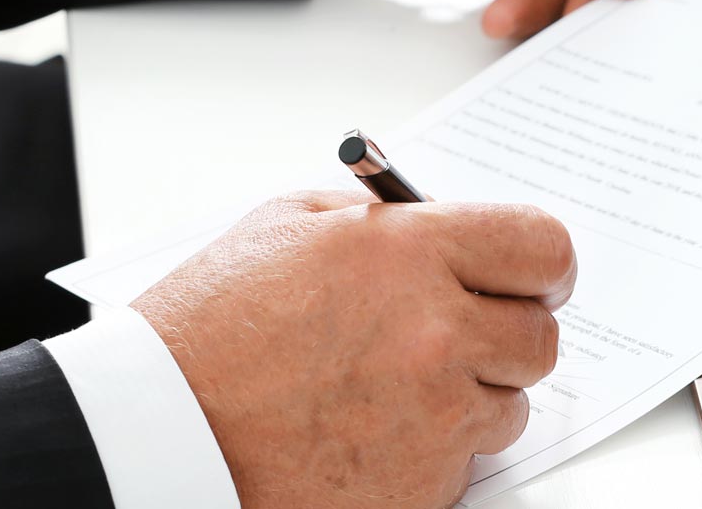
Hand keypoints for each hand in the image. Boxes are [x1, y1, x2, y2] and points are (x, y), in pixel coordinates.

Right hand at [132, 191, 575, 507]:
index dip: (544, 265)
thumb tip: (446, 225)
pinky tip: (368, 434)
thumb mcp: (284, 227)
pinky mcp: (422, 485)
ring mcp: (433, 416)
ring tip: (386, 391)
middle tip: (458, 338)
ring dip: (466, 400)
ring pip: (508, 407)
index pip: (543, 247)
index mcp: (408, 253)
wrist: (157, 432)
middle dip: (506, 335)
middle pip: (541, 337)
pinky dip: (429, 454)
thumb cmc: (206, 331)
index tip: (534, 278)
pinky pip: (464, 464)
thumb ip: (381, 219)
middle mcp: (434, 333)